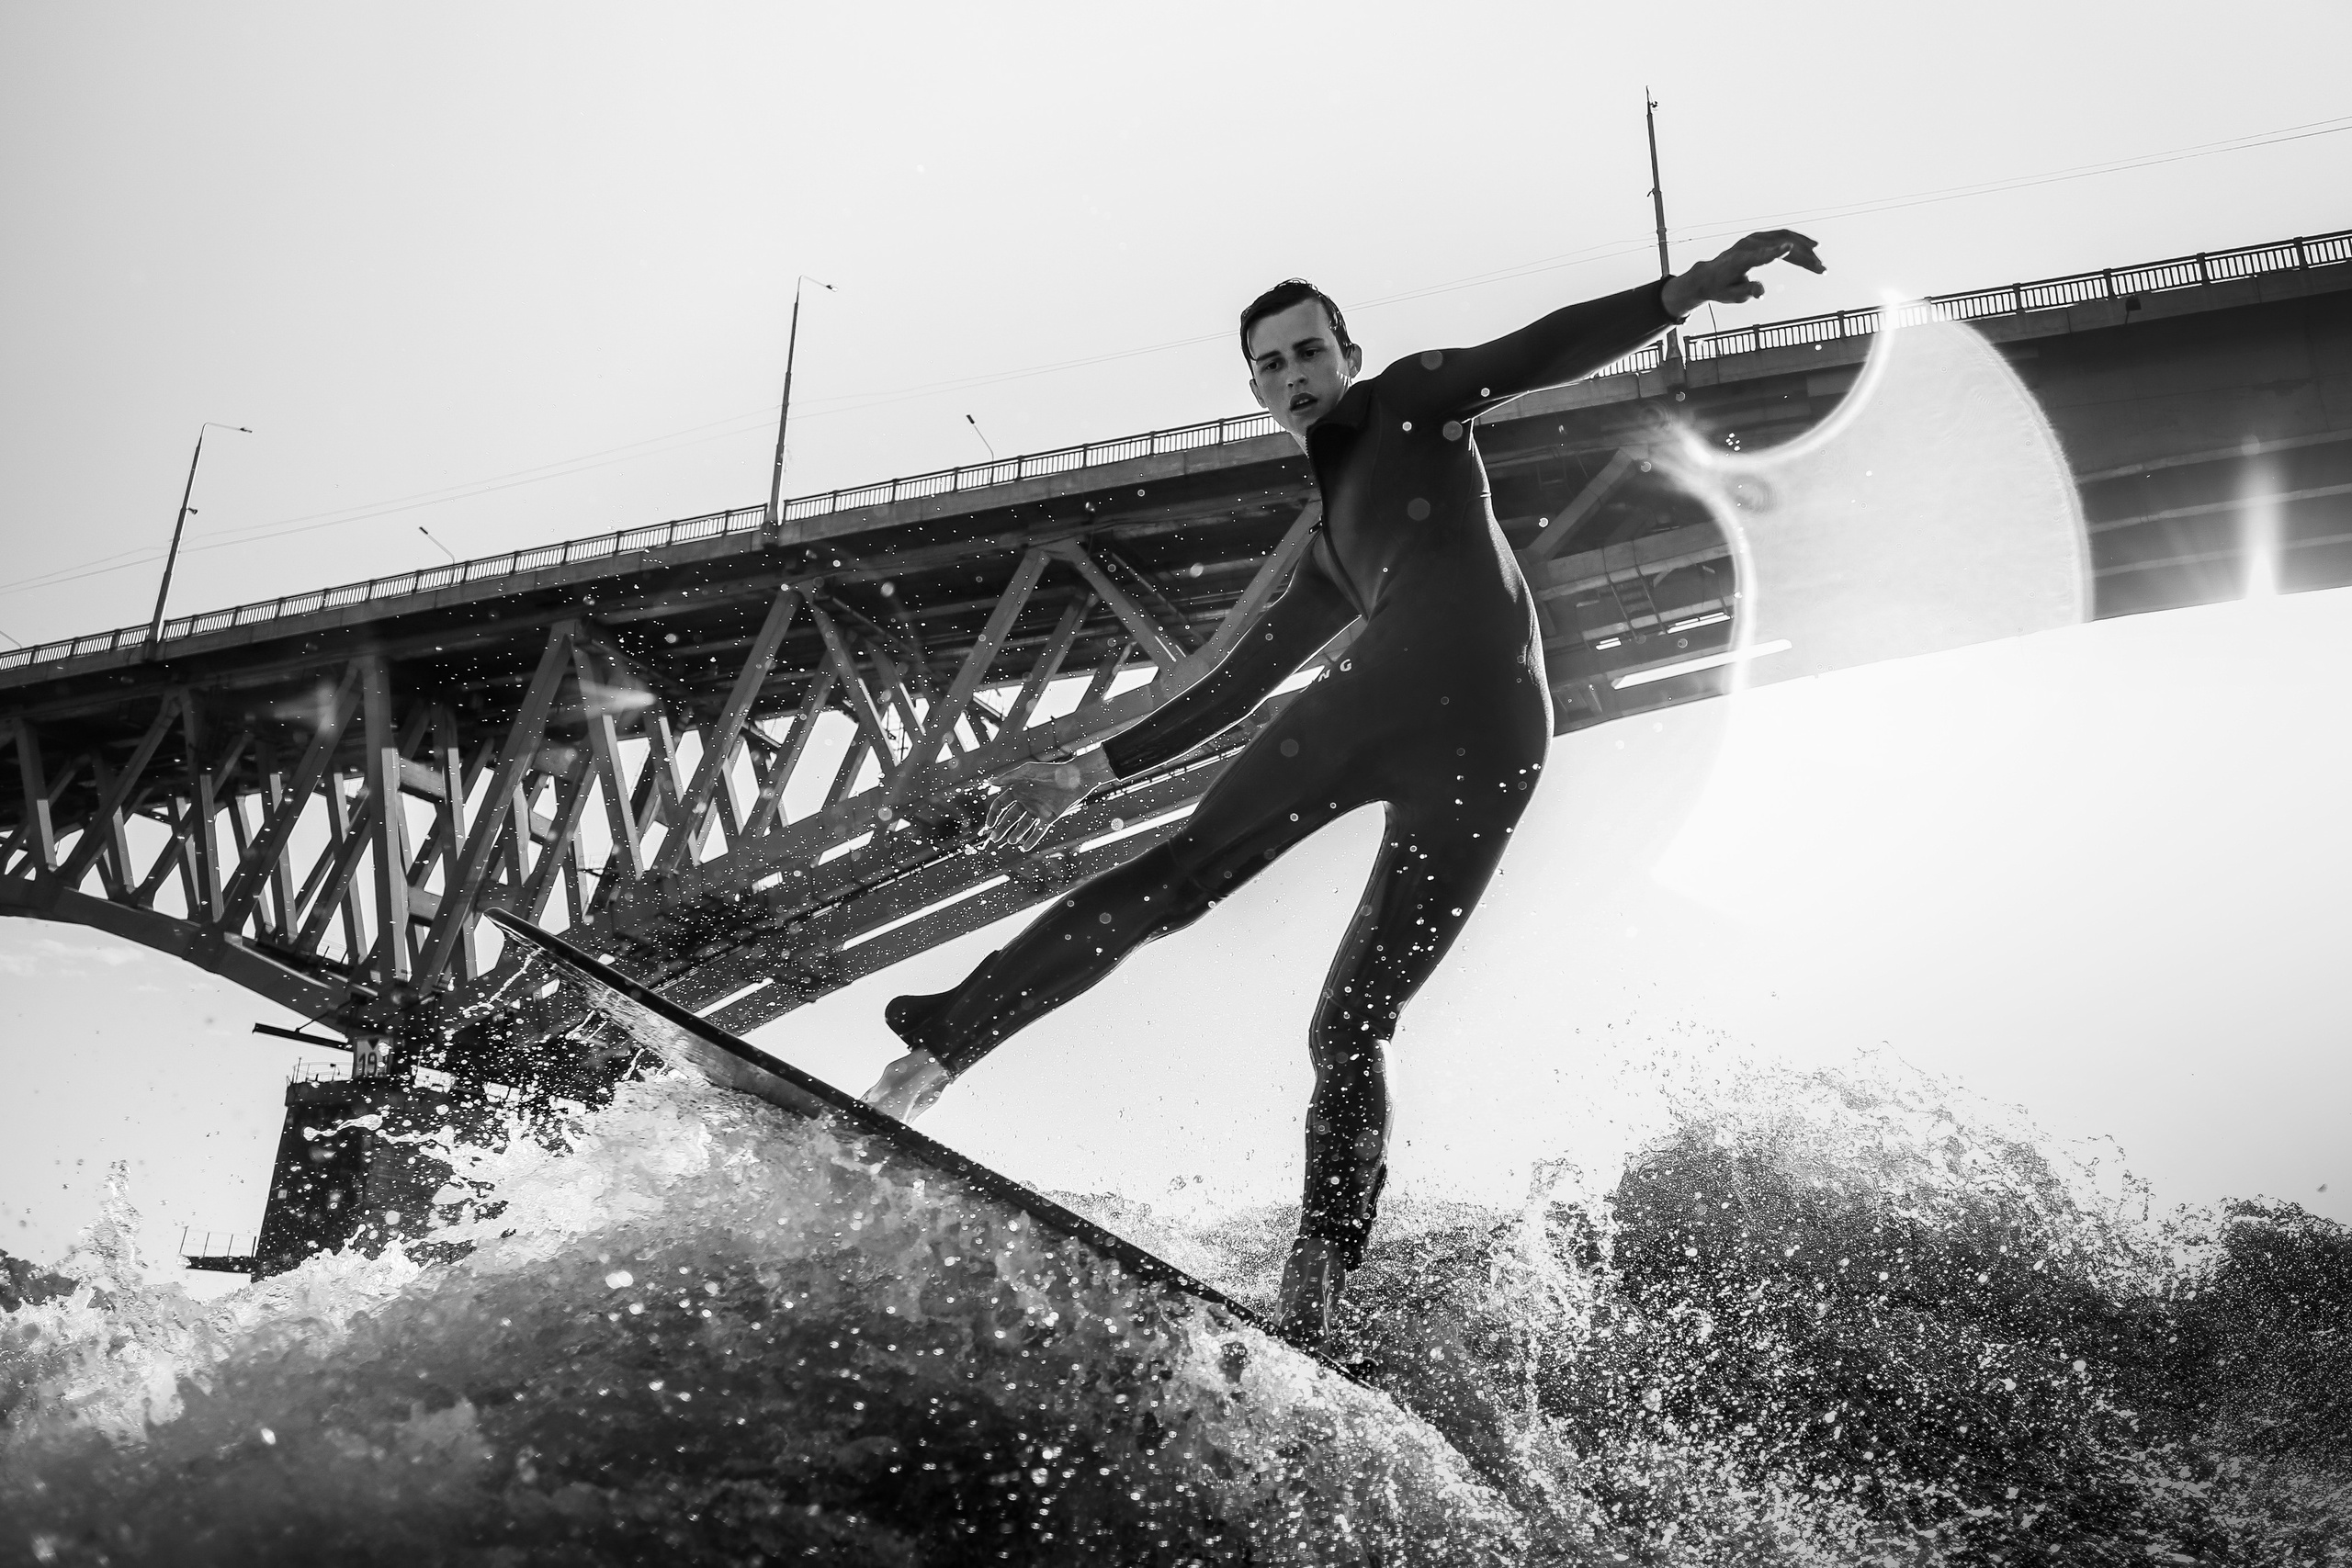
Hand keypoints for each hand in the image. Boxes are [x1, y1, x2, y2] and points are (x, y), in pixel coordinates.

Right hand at [980, 750, 1108, 849]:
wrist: (1074, 778)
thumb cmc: (1050, 771)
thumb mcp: (1028, 771)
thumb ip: (1009, 777)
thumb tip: (990, 781)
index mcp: (1017, 790)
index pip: (1001, 804)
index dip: (994, 814)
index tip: (989, 824)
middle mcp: (1025, 801)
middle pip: (1009, 818)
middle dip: (1001, 828)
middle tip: (994, 838)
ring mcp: (1036, 810)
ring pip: (1023, 826)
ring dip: (1016, 834)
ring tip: (1011, 840)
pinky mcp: (1048, 818)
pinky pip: (1039, 831)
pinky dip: (1032, 839)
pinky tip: (1025, 847)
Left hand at [1662, 230, 1824, 317]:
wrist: (1708, 276)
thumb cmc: (1721, 289)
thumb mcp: (1732, 296)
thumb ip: (1747, 293)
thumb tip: (1761, 292)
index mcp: (1740, 260)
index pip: (1760, 254)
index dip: (1774, 252)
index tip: (1790, 248)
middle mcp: (1747, 245)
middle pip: (1780, 245)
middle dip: (1803, 258)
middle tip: (1821, 270)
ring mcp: (1754, 238)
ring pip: (1785, 237)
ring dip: (1805, 249)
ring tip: (1819, 264)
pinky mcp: (1759, 237)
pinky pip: (1782, 234)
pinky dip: (1799, 240)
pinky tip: (1813, 246)